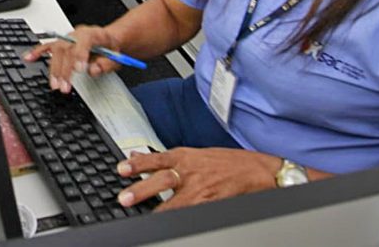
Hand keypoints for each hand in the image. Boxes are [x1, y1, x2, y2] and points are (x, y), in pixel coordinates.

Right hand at [22, 25, 121, 93]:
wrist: (108, 40)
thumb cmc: (111, 48)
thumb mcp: (116, 57)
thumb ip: (106, 64)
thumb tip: (93, 70)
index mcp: (93, 34)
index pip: (84, 41)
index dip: (80, 55)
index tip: (79, 70)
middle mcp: (77, 34)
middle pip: (66, 48)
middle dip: (64, 69)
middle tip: (65, 87)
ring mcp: (68, 38)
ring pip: (56, 50)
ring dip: (54, 68)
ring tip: (55, 84)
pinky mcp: (61, 43)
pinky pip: (48, 46)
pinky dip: (37, 52)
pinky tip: (29, 58)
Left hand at [115, 148, 279, 210]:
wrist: (257, 170)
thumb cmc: (226, 162)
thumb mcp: (194, 154)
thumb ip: (168, 159)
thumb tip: (139, 157)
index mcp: (185, 156)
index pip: (156, 159)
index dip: (138, 164)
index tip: (121, 169)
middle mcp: (191, 172)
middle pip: (162, 180)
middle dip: (142, 190)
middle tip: (124, 198)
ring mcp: (201, 190)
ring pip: (175, 202)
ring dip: (157, 211)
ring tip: (143, 218)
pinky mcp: (211, 204)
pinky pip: (192, 214)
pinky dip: (180, 220)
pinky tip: (169, 225)